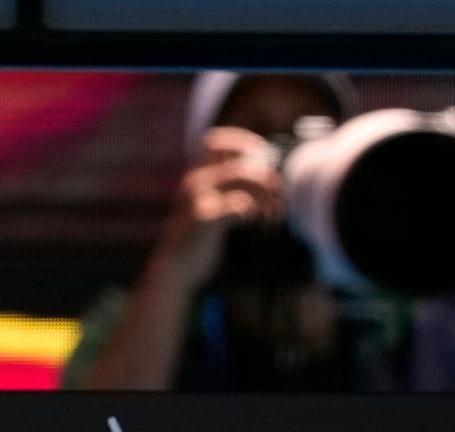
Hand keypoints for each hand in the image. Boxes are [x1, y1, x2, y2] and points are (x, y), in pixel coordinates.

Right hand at [157, 126, 285, 289]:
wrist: (174, 268)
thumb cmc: (198, 240)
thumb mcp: (210, 209)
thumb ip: (227, 192)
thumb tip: (265, 180)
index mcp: (197, 176)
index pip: (216, 141)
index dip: (243, 141)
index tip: (266, 156)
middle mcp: (195, 181)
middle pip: (240, 162)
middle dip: (267, 177)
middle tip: (279, 197)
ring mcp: (198, 198)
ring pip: (242, 177)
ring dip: (266, 196)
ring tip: (274, 216)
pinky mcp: (203, 218)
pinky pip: (238, 204)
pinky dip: (253, 210)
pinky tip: (256, 222)